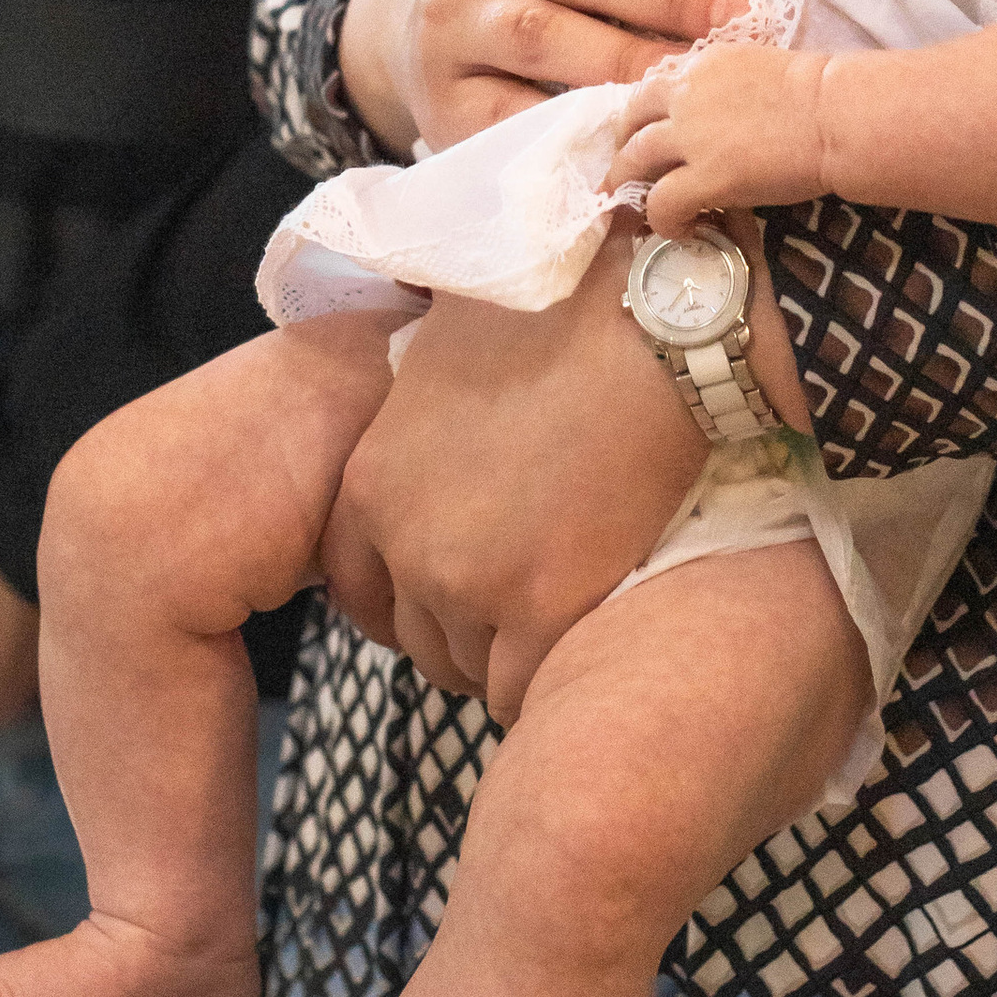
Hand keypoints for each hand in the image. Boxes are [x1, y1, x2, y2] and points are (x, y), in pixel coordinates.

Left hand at [322, 234, 705, 721]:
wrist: (642, 322)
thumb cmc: (558, 310)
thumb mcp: (446, 349)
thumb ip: (419, 403)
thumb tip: (424, 388)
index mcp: (373, 481)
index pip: (354, 584)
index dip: (404, 596)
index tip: (451, 591)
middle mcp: (407, 541)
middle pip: (417, 637)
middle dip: (464, 630)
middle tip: (520, 605)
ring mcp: (470, 581)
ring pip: (471, 669)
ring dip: (509, 655)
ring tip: (558, 618)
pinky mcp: (543, 606)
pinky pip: (523, 686)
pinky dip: (547, 675)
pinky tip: (580, 636)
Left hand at [613, 41, 829, 232]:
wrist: (836, 116)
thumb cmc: (822, 95)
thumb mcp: (765, 72)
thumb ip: (734, 89)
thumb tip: (731, 115)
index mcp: (703, 65)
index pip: (656, 88)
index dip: (648, 116)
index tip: (652, 134)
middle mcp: (686, 95)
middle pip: (631, 119)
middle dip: (624, 147)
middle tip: (629, 171)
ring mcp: (690, 137)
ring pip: (633, 160)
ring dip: (631, 185)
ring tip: (641, 207)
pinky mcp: (703, 177)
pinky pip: (661, 202)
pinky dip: (662, 220)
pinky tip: (680, 229)